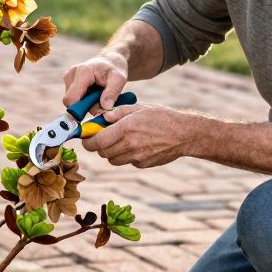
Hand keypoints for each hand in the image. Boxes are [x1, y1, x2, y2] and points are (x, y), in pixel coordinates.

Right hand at [63, 52, 128, 110]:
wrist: (110, 61)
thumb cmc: (114, 69)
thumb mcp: (119, 79)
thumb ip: (112, 93)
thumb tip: (104, 108)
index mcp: (83, 72)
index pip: (71, 98)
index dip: (79, 110)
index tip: (93, 112)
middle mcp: (71, 74)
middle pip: (71, 102)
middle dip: (85, 107)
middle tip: (100, 102)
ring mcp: (68, 77)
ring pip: (72, 101)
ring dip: (86, 103)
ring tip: (97, 95)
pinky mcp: (68, 81)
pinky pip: (73, 98)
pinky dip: (83, 99)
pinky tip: (92, 93)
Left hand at [82, 104, 206, 167]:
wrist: (184, 134)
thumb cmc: (161, 117)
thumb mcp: (138, 108)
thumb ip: (117, 113)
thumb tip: (100, 117)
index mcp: (126, 128)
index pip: (97, 142)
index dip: (88, 142)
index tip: (87, 138)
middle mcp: (130, 145)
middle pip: (102, 153)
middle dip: (99, 146)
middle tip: (103, 137)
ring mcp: (136, 156)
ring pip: (112, 159)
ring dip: (111, 152)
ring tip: (121, 140)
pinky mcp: (142, 164)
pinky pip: (126, 162)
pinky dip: (126, 156)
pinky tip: (136, 145)